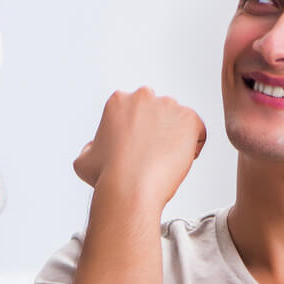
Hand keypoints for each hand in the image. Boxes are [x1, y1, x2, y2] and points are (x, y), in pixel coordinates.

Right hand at [73, 87, 206, 208]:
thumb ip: (91, 148)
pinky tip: (179, 161)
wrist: (129, 187)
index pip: (138, 114)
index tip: (138, 152)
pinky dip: (194, 147)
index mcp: (118, 100)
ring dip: (176, 140)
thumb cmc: (107, 177)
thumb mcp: (84, 160)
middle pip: (159, 114)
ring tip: (165, 162)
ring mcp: (168, 105)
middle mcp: (143, 96)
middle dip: (159, 133)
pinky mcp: (189, 118)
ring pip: (179, 122)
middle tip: (153, 157)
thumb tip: (95, 146)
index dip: (139, 136)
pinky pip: (198, 132)